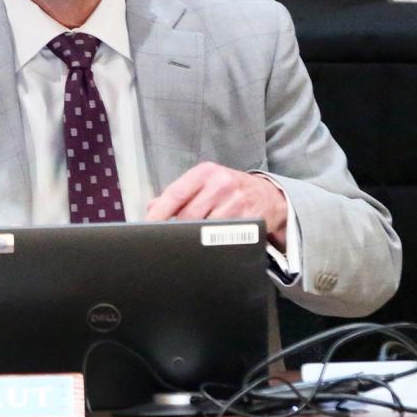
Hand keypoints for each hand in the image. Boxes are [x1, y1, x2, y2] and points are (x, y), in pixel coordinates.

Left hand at [146, 162, 288, 247]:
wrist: (269, 195)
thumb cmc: (232, 188)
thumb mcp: (206, 182)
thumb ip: (180, 193)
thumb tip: (152, 207)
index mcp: (206, 172)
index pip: (176, 193)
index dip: (158, 213)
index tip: (146, 227)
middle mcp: (221, 184)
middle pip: (188, 215)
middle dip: (176, 230)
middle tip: (170, 239)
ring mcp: (236, 203)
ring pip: (204, 229)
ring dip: (195, 238)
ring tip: (192, 241)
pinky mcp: (248, 221)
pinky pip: (222, 239)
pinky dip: (213, 244)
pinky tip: (211, 244)